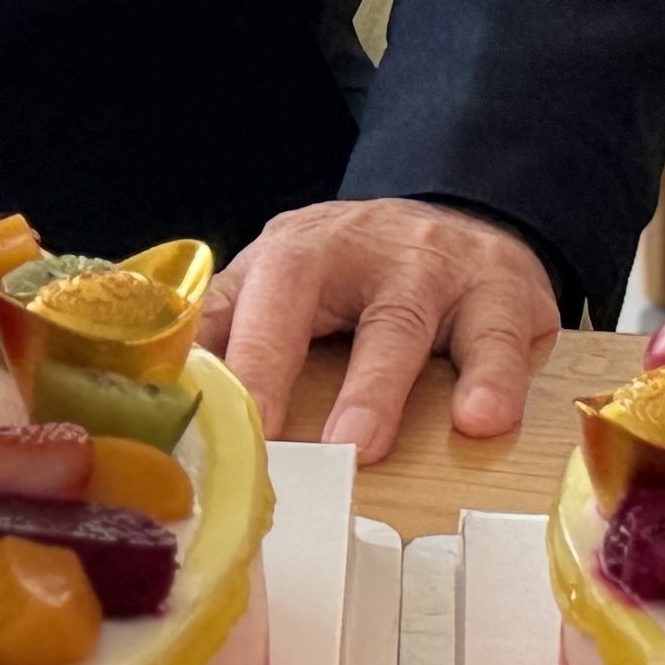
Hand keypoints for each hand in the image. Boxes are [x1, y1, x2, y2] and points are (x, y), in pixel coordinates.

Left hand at [202, 196, 559, 462]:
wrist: (465, 219)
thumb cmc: (361, 274)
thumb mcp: (289, 284)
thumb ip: (232, 330)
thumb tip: (163, 397)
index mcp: (291, 252)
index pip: (240, 306)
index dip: (217, 366)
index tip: (199, 428)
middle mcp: (354, 248)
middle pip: (300, 294)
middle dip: (274, 364)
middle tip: (262, 441)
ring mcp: (430, 265)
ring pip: (397, 322)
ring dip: (376, 388)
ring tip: (361, 446)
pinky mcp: (501, 290)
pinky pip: (497, 335)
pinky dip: (493, 378)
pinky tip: (482, 419)